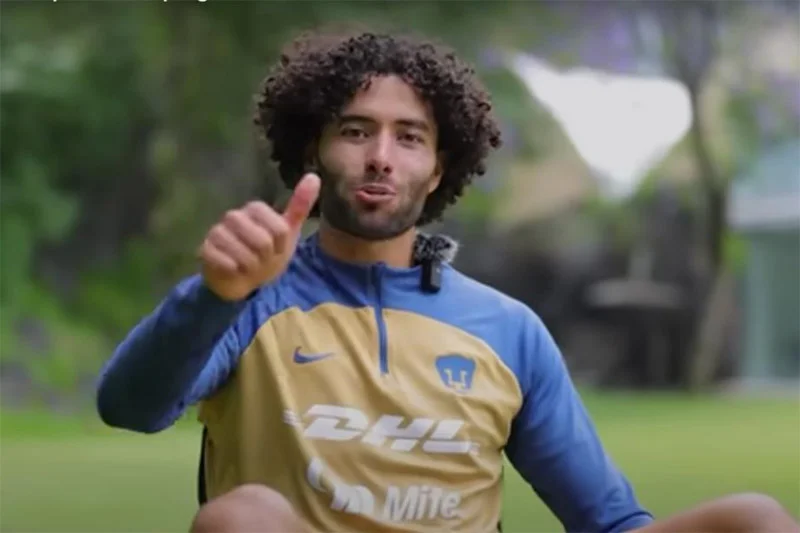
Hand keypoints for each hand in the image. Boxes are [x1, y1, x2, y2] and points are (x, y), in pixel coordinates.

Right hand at [199, 173, 320, 300]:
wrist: (243, 279)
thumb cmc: (266, 254)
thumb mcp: (288, 232)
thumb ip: (300, 206)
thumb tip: (314, 176)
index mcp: (255, 209)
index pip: (280, 229)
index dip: (281, 245)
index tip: (276, 249)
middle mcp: (233, 216)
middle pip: (263, 241)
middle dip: (267, 257)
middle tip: (261, 260)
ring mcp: (217, 232)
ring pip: (244, 254)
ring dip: (251, 266)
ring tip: (248, 266)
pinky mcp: (204, 250)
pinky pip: (226, 263)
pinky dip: (235, 271)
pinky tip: (234, 270)